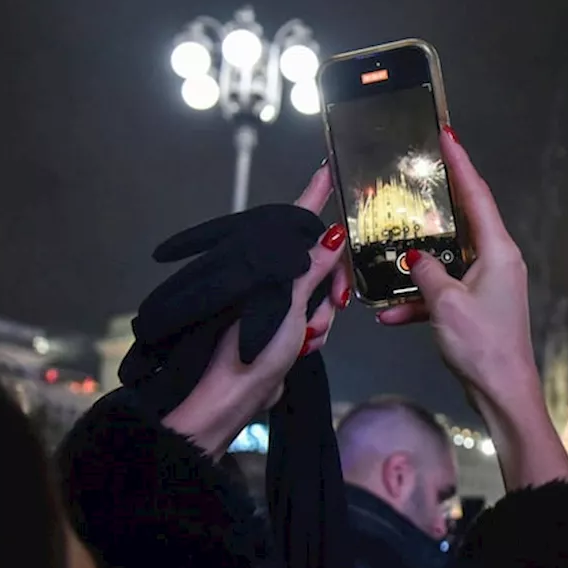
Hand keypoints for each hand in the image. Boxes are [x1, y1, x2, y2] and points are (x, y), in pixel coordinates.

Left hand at [163, 166, 352, 456]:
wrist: (231, 399)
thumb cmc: (252, 347)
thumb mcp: (288, 304)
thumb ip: (314, 268)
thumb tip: (335, 233)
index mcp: (265, 261)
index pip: (297, 220)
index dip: (315, 195)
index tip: (328, 168)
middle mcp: (271, 275)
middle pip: (319, 263)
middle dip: (331, 286)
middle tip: (336, 305)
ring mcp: (277, 302)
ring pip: (321, 295)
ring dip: (322, 318)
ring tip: (306, 338)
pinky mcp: (282, 327)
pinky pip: (314, 320)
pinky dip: (314, 333)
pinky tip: (304, 347)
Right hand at [379, 128, 567, 486]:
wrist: (502, 393)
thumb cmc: (483, 346)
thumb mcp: (446, 303)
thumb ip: (425, 271)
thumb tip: (412, 257)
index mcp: (498, 251)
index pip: (477, 195)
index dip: (461, 164)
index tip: (446, 135)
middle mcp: (497, 261)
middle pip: (462, 223)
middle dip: (433, 207)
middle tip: (411, 181)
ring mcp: (488, 285)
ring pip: (447, 261)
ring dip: (416, 267)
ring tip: (385, 255)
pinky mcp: (477, 308)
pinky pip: (443, 293)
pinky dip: (419, 301)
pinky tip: (388, 316)